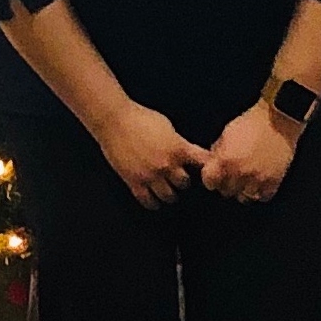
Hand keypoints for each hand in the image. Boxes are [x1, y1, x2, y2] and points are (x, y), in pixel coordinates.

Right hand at [92, 100, 206, 209]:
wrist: (114, 119)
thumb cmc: (139, 117)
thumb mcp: (167, 126)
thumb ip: (178, 142)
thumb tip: (186, 152)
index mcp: (178, 148)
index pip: (202, 164)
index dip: (206, 168)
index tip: (205, 171)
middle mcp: (166, 165)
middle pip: (185, 184)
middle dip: (183, 181)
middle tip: (178, 178)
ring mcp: (150, 175)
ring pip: (169, 196)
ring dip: (169, 193)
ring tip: (167, 189)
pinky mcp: (134, 181)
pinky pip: (148, 201)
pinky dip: (153, 202)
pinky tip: (153, 199)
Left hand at [200, 103, 294, 204]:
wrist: (278, 120)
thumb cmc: (251, 123)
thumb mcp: (227, 134)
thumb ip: (217, 153)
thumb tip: (211, 164)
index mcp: (225, 160)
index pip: (209, 182)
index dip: (210, 178)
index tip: (214, 175)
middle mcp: (240, 173)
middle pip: (225, 191)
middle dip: (226, 183)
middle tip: (231, 174)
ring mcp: (258, 179)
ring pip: (243, 197)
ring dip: (242, 189)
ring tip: (246, 178)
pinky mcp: (274, 182)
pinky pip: (262, 197)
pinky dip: (259, 191)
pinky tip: (258, 181)